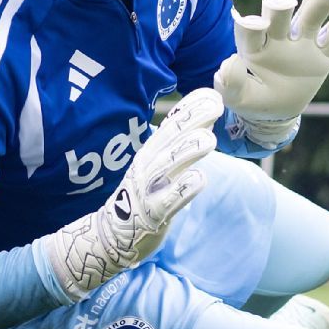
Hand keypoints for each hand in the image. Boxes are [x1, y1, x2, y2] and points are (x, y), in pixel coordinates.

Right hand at [43, 88, 223, 299]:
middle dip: (193, 120)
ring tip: (210, 140)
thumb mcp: (159, 165)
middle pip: (171, 139)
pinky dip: (184, 189)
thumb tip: (205, 119)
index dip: (190, 107)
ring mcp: (148, 189)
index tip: (212, 93)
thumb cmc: (143, 195)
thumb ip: (180, 144)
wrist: (111, 235)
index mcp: (150, 152)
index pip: (171, 124)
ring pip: (169, 166)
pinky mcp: (152, 213)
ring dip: (188, 152)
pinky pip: (169, 200)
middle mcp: (148, 166)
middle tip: (216, 106)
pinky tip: (199, 179)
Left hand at [214, 0, 328, 123]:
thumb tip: (230, 62)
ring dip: (318, 3)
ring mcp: (304, 44)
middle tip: (287, 4)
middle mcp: (279, 38)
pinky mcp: (325, 53)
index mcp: (254, 47)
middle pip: (280, 15)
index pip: (252, 31)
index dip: (253, 26)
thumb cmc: (254, 99)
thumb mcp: (238, 98)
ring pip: (311, 17)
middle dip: (282, 8)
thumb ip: (231, 84)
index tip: (257, 25)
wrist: (276, 110)